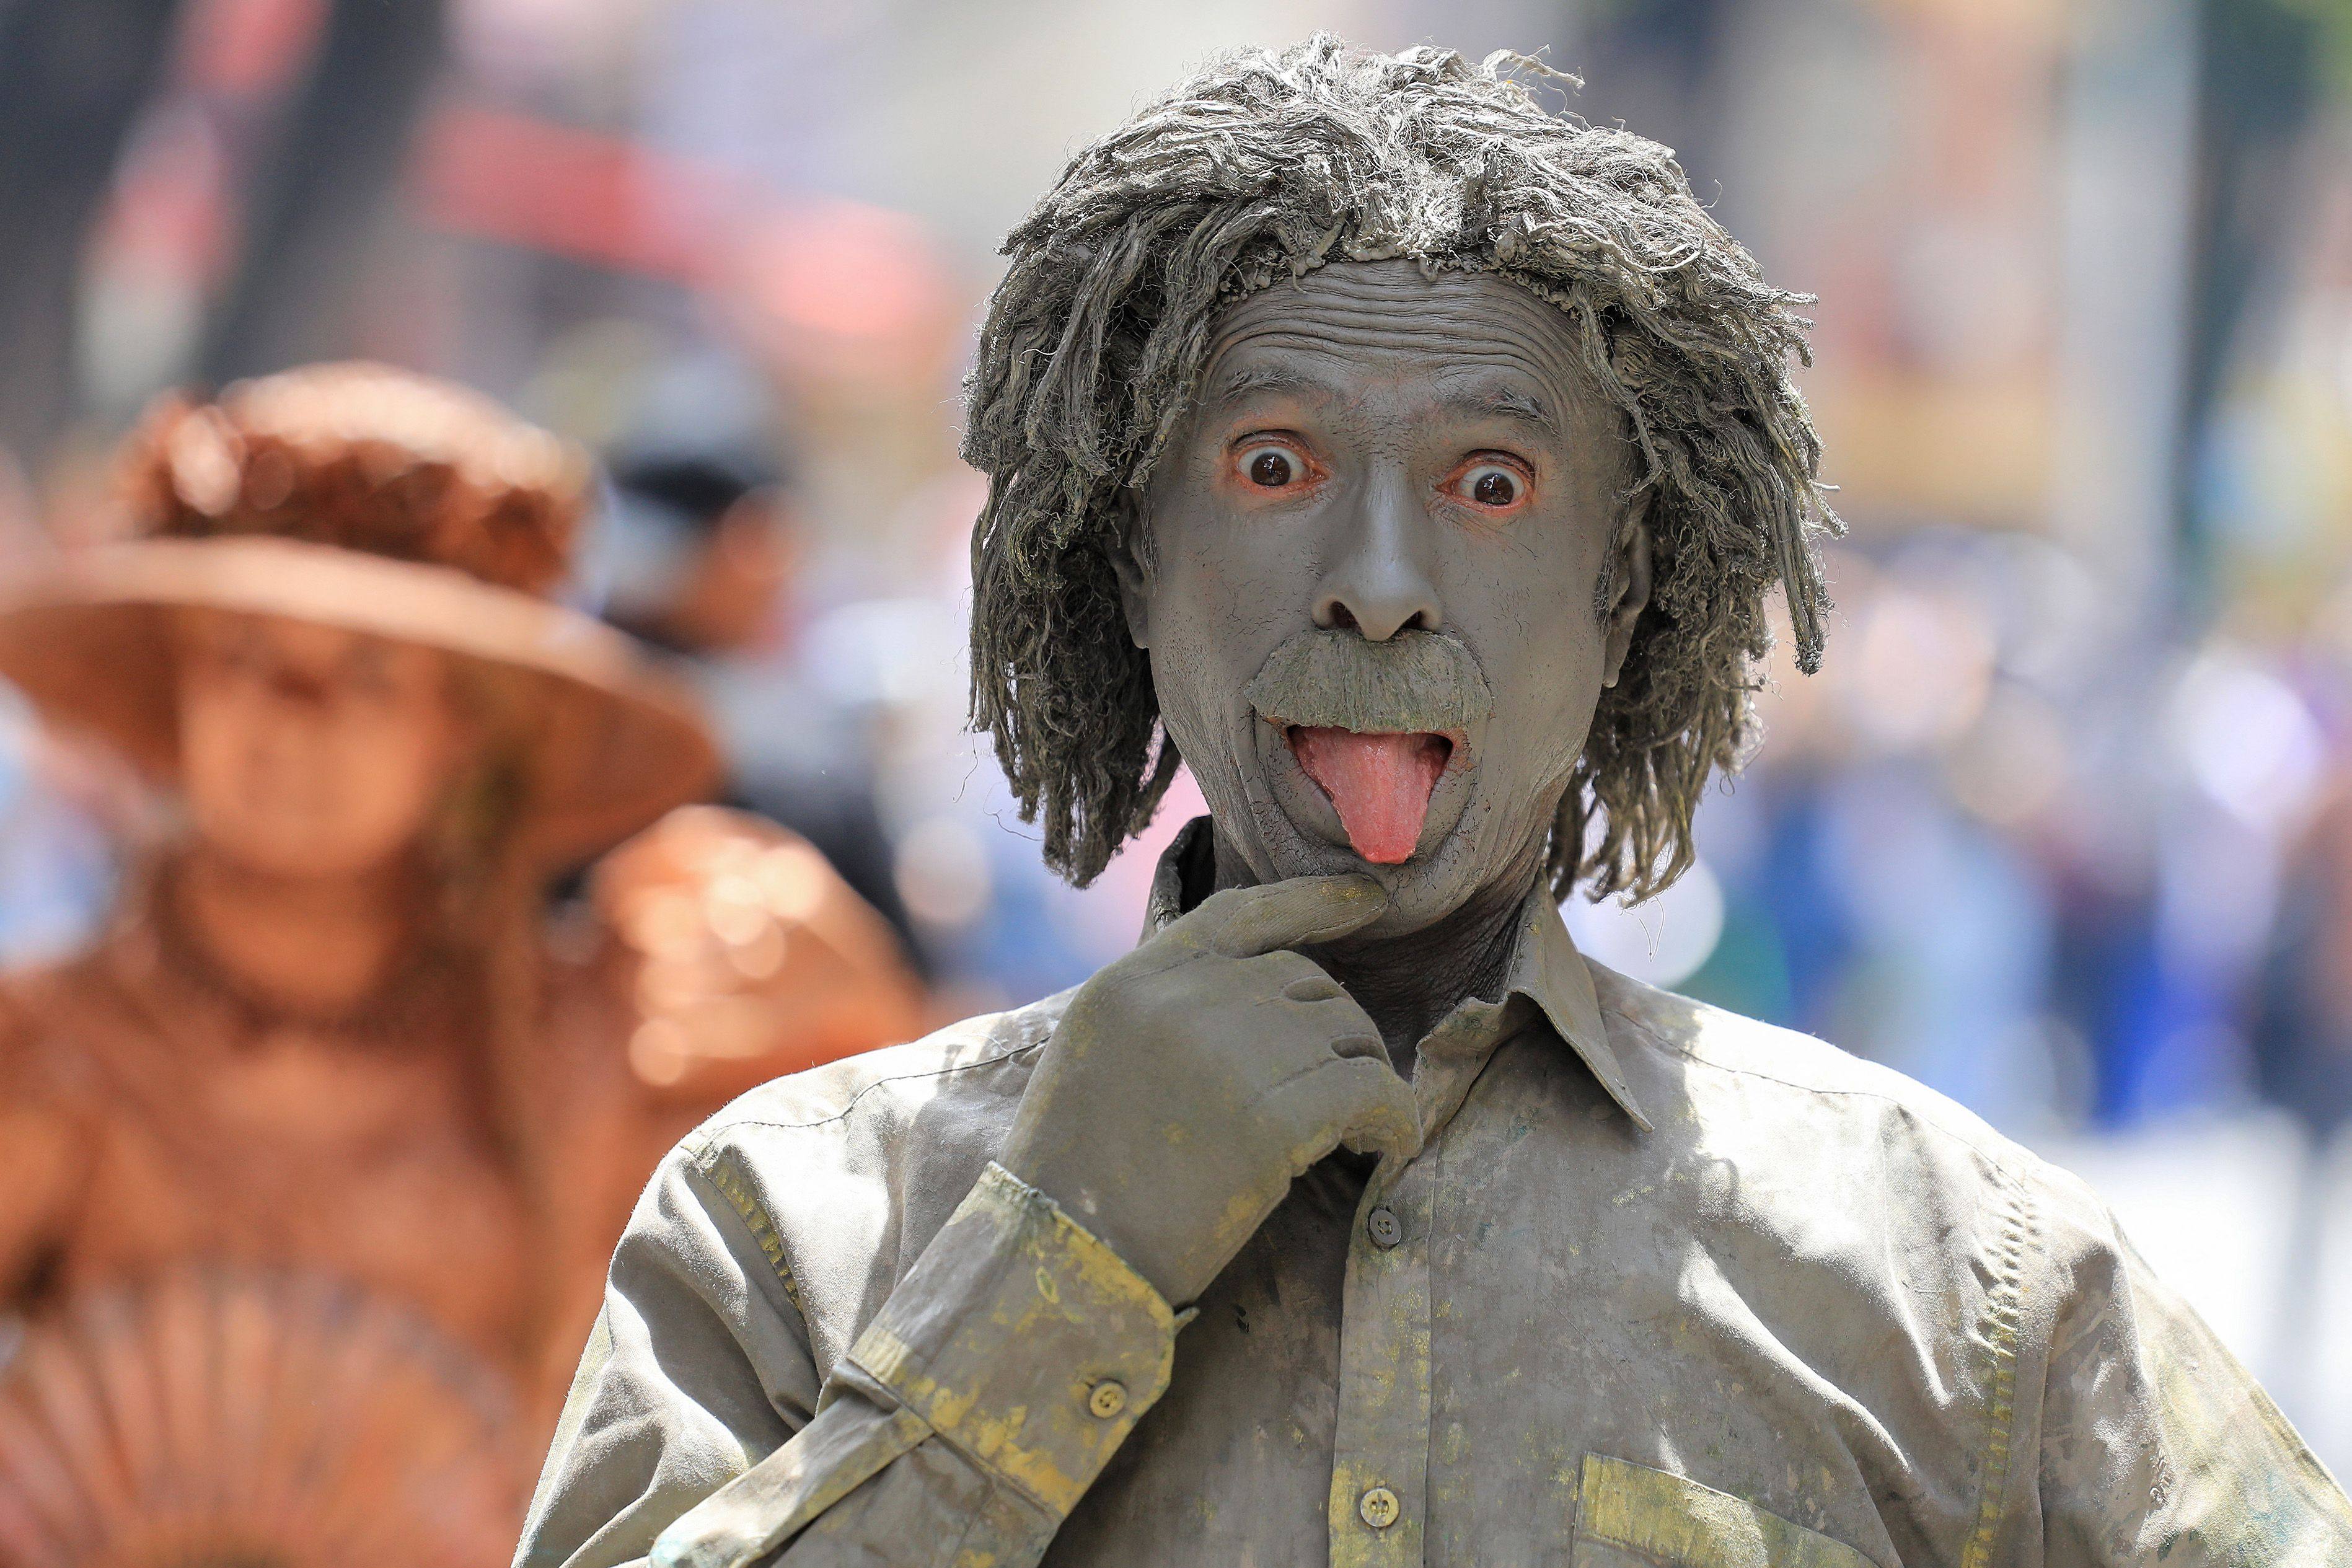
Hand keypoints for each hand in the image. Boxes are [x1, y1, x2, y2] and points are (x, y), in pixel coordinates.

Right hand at [998, 875, 1420, 1305]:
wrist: (1064, 1256)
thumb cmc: (1075, 1174)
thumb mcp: (1095, 1053)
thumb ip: (1162, 1009)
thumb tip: (1255, 995)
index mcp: (1135, 980)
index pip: (1242, 913)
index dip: (1315, 900)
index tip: (1371, 900)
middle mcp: (1186, 999)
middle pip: (1307, 981)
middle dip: (1338, 1029)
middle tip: (1346, 1086)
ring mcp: (1232, 1052)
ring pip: (1348, 1034)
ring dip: (1369, 1076)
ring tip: (1366, 1126)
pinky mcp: (1274, 1117)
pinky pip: (1372, 1092)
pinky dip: (1396, 1120)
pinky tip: (1392, 1148)